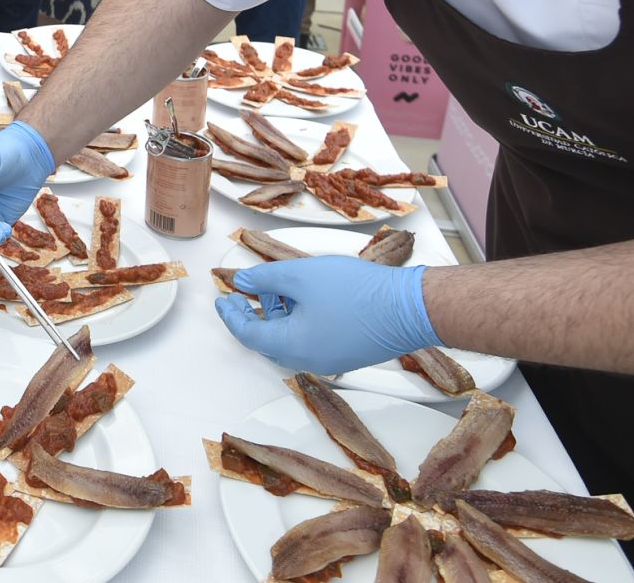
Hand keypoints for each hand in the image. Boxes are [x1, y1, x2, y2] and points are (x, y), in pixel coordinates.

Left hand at [214, 257, 440, 374]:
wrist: (410, 307)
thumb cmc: (359, 292)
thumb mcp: (300, 274)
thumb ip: (265, 279)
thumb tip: (243, 282)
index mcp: (292, 346)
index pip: (248, 334)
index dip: (231, 314)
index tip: (223, 298)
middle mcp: (309, 360)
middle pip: (268, 340)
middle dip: (254, 313)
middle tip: (246, 291)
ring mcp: (330, 360)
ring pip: (291, 339)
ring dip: (279, 313)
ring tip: (280, 285)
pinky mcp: (347, 353)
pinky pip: (312, 340)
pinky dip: (300, 319)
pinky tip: (305, 295)